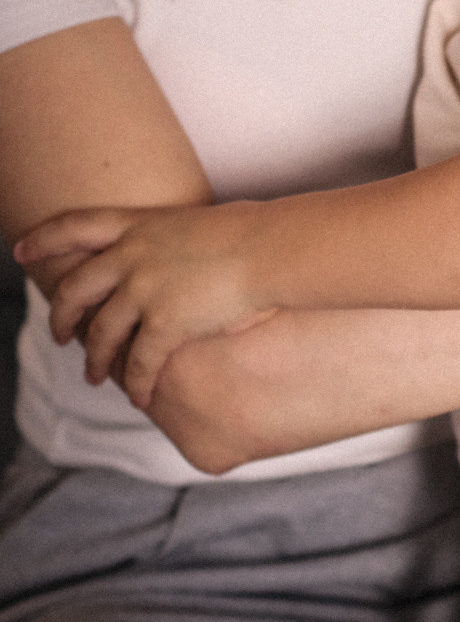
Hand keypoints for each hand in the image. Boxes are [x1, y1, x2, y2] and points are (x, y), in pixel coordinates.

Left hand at [14, 202, 277, 409]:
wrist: (271, 249)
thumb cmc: (253, 232)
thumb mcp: (201, 225)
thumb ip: (176, 239)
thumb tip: (178, 252)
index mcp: (141, 225)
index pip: (76, 225)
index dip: (44, 238)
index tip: (20, 250)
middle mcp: (133, 255)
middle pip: (76, 288)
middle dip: (61, 314)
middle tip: (58, 333)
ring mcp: (144, 290)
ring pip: (100, 333)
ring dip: (94, 359)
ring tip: (93, 376)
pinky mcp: (164, 325)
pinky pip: (138, 364)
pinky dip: (135, 383)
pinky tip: (137, 397)